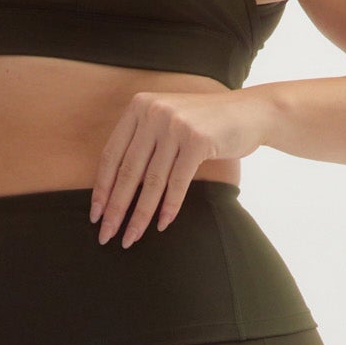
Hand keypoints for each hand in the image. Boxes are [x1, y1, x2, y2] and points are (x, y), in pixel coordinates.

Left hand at [89, 87, 272, 244]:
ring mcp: (175, 124)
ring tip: (130, 237)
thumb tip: (115, 190)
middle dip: (116, 208)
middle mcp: (153, 112)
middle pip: (128, 171)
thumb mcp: (167, 123)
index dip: (102, 188)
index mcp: (139, 107)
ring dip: (140, 215)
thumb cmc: (205, 124)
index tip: (95, 215)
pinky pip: (177, 182)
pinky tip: (162, 225)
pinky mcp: (197, 140)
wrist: (250, 112)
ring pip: (151, 181)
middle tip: (106, 235)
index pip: (112, 155)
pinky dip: (169, 207)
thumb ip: (143, 143)